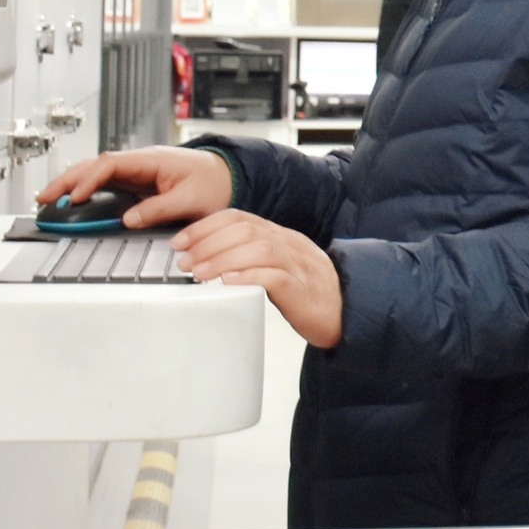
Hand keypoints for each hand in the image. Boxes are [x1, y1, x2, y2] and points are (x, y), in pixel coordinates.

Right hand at [36, 146, 231, 228]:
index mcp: (151, 160)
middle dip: (67, 179)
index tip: (74, 197)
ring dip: (72, 183)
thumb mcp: (190, 199)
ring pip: (96, 172)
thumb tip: (129, 219)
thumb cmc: (214, 183)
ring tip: (48, 198)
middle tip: (44, 197)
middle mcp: (140, 162)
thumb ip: (158, 209)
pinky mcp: (136, 182)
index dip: (89, 180)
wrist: (228, 177)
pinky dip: (86, 189)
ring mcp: (136, 171)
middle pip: (95, 165)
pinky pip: (105, 183)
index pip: (110, 164)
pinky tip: (71, 199)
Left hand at [171, 210, 342, 348]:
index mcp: (280, 236)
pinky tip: (229, 282)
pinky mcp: (301, 288)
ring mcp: (297, 264)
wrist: (347, 311)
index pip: (239, 218)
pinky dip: (248, 276)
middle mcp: (288, 244)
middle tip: (184, 261)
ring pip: (258, 248)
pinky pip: (275, 276)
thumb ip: (253, 258)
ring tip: (200, 273)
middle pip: (245, 229)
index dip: (206, 227)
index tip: (181, 242)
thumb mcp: (278, 267)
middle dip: (208, 243)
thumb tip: (209, 260)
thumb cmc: (308, 293)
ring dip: (223, 258)